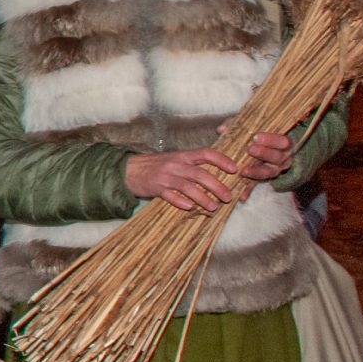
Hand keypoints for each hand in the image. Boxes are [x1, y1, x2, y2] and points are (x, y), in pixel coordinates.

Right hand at [125, 148, 245, 213]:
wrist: (128, 169)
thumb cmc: (156, 166)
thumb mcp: (175, 159)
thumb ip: (192, 164)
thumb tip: (216, 174)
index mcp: (182, 156)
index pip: (206, 154)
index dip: (222, 160)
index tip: (234, 169)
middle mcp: (175, 164)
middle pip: (200, 174)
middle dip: (217, 186)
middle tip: (228, 197)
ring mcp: (165, 176)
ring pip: (188, 186)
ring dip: (203, 197)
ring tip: (213, 207)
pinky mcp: (155, 188)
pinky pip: (170, 195)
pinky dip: (180, 201)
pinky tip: (190, 207)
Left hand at [237, 131, 294, 182]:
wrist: (258, 152)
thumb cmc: (256, 135)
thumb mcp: (249, 128)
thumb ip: (237, 126)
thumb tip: (222, 128)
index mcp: (283, 143)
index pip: (283, 142)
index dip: (271, 140)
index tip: (256, 137)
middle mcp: (283, 158)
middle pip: (277, 157)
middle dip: (264, 153)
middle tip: (250, 149)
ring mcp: (275, 170)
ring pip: (269, 172)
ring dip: (256, 171)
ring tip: (243, 170)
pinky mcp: (265, 179)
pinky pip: (259, 182)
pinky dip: (250, 184)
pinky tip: (241, 186)